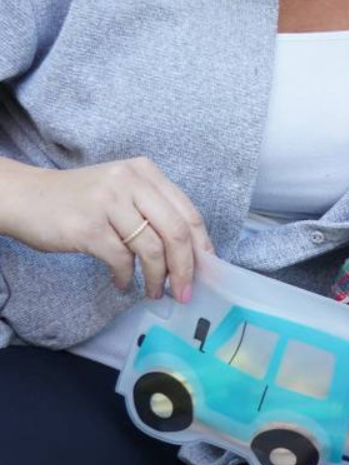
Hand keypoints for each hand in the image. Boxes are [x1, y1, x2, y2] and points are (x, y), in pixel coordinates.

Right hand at [0, 157, 212, 300]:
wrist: (26, 197)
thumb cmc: (81, 200)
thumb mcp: (122, 191)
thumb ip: (153, 211)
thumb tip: (189, 253)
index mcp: (146, 172)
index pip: (188, 212)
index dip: (201, 245)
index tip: (207, 271)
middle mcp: (131, 182)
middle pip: (176, 232)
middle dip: (185, 268)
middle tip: (184, 292)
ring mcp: (109, 203)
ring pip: (151, 249)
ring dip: (156, 278)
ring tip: (153, 292)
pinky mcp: (89, 227)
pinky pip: (121, 259)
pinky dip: (126, 276)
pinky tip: (122, 282)